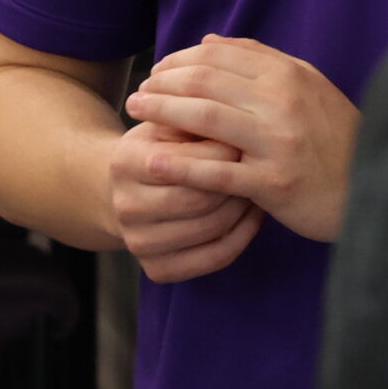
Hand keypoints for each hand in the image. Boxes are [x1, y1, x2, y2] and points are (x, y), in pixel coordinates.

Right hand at [107, 120, 260, 282]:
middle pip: (199, 200)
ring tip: (259, 184)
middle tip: (262, 164)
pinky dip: (243, 236)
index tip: (249, 138)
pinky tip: (253, 213)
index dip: (224, 151)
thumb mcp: (170, 123)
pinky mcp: (157, 270)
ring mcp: (138, 244)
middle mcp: (126, 208)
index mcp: (125, 163)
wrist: (128, 189)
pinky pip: (215, 257)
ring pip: (211, 229)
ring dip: (242, 206)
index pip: (186, 161)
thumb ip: (197, 118)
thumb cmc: (160, 147)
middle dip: (236, 180)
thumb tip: (239, 120)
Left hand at [126, 35, 359, 241]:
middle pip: (206, 80)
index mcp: (290, 74)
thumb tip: (209, 41)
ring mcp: (279, 141)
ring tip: (136, 113)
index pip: (221, 54)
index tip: (158, 70)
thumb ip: (260, 61)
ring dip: (162, 111)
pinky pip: (216, 171)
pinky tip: (151, 162)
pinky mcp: (274, 182)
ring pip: (206, 116)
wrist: (372, 190)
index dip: (180, 60)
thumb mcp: (307, 88)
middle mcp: (283, 100)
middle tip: (137, 92)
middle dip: (163, 82)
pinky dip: (180, 165)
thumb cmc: (335, 139)